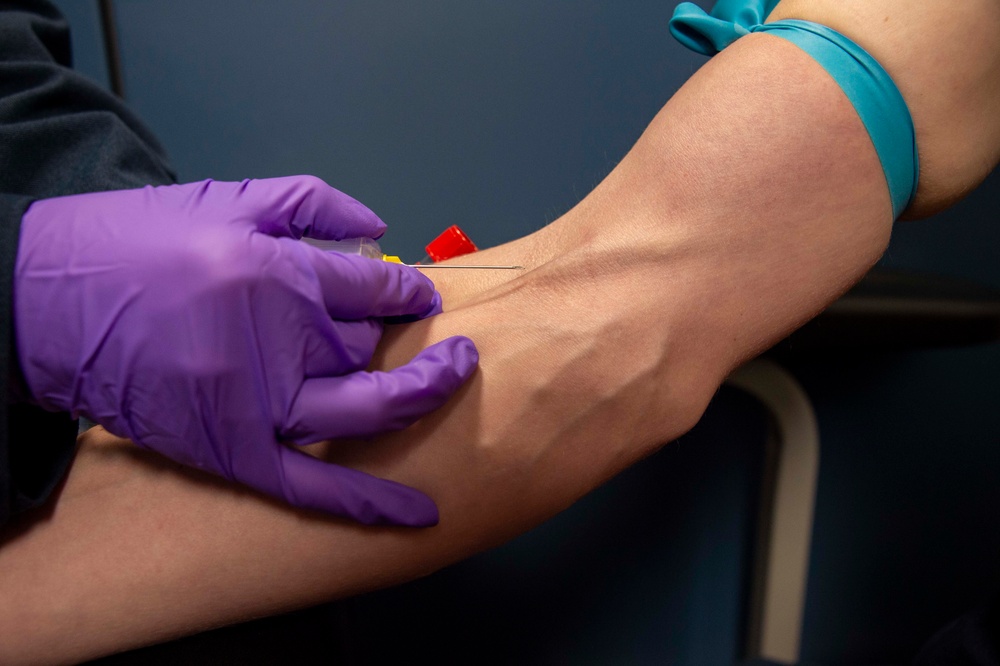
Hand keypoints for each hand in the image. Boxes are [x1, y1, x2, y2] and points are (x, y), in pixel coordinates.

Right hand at [14, 176, 477, 525]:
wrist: (45, 301)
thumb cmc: (135, 241)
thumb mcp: (225, 200)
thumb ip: (311, 205)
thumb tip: (380, 228)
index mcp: (274, 274)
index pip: (372, 290)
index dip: (405, 292)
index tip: (417, 296)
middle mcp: (273, 343)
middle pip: (366, 350)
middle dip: (397, 338)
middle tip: (428, 334)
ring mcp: (254, 404)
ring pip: (358, 409)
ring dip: (416, 397)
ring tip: (455, 378)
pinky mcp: (228, 450)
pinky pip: (307, 486)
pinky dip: (363, 503)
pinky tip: (416, 514)